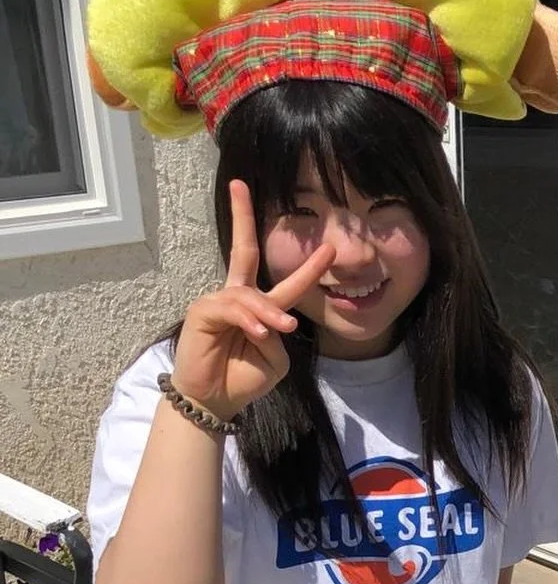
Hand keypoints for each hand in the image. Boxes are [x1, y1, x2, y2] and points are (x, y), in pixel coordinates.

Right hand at [168, 181, 334, 421]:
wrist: (216, 399)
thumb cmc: (244, 379)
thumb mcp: (275, 359)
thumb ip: (278, 335)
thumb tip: (270, 318)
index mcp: (259, 308)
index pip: (284, 281)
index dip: (307, 266)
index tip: (327, 245)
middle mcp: (238, 297)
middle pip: (243, 250)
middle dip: (241, 216)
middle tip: (239, 184)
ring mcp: (218, 302)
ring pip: (249, 295)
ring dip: (267, 314)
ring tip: (277, 331)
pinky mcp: (203, 311)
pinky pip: (232, 309)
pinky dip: (248, 321)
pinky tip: (256, 334)